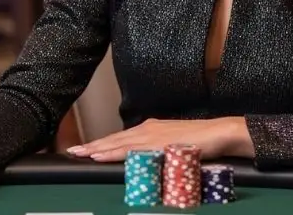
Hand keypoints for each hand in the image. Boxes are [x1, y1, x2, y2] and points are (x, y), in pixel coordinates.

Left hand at [66, 117, 252, 161]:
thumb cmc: (200, 142)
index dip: (101, 144)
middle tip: (72, 152)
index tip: (83, 149)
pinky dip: (114, 152)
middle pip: (114, 140)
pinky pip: (131, 149)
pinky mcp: (158, 142)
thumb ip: (158, 152)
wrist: (220, 133)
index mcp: (149, 130)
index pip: (119, 139)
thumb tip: (148, 163)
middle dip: (92, 146)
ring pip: (118, 143)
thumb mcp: (173, 147)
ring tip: (80, 153)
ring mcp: (152, 134)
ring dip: (98, 149)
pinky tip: (102, 155)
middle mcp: (147, 129)